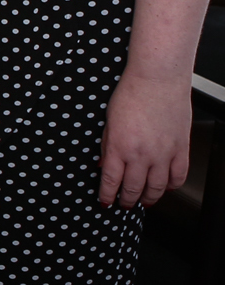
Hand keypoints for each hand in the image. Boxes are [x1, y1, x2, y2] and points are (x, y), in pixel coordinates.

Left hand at [99, 72, 190, 207]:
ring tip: (144, 201)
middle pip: (133, 189)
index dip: (107, 196)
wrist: (157, 80)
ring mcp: (164, 153)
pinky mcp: (181, 149)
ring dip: (149, 198)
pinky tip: (166, 187)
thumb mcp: (108, 122)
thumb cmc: (131, 94)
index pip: (111, 181)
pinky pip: (178, 176)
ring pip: (158, 188)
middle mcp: (142, 154)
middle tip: (123, 205)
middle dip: (127, 201)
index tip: (105, 202)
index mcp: (119, 147)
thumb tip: (104, 165)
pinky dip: (172, 186)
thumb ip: (107, 147)